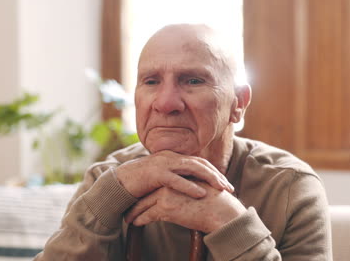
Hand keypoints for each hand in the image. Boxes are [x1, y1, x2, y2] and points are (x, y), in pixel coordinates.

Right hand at [115, 150, 233, 198]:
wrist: (119, 182)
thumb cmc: (142, 183)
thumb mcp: (162, 178)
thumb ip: (176, 177)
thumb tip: (192, 186)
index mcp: (173, 156)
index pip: (199, 161)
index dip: (214, 171)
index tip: (225, 182)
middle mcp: (170, 156)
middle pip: (200, 163)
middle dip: (216, 175)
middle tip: (229, 187)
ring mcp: (163, 163)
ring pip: (192, 168)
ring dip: (209, 178)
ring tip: (221, 188)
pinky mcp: (156, 174)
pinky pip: (176, 180)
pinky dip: (189, 186)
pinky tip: (201, 194)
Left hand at [124, 181, 246, 232]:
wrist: (221, 212)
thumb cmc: (215, 203)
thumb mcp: (199, 189)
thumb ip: (187, 189)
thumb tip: (180, 195)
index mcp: (177, 175)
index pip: (157, 184)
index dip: (147, 191)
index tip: (139, 198)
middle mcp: (170, 182)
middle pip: (147, 192)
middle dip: (136, 201)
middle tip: (127, 208)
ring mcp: (166, 193)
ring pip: (143, 203)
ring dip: (134, 212)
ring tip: (127, 218)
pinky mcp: (166, 207)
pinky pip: (147, 215)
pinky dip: (139, 220)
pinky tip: (135, 223)